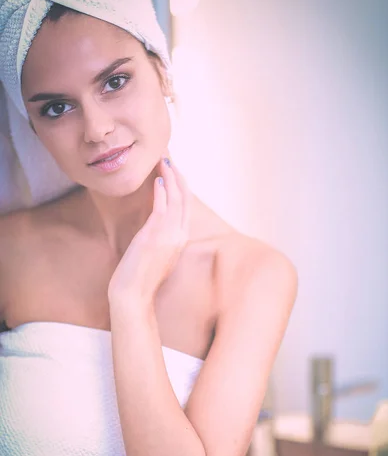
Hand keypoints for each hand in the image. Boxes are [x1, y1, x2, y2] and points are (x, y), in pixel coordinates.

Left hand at [107, 157, 190, 303]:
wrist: (133, 296)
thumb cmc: (139, 279)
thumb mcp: (154, 256)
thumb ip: (158, 239)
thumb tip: (153, 228)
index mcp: (180, 241)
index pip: (185, 207)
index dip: (181, 187)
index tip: (173, 172)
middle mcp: (179, 236)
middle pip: (185, 199)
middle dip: (178, 177)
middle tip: (170, 159)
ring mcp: (169, 236)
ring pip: (177, 199)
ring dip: (170, 177)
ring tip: (164, 161)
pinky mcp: (156, 236)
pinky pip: (163, 207)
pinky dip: (162, 191)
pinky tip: (158, 179)